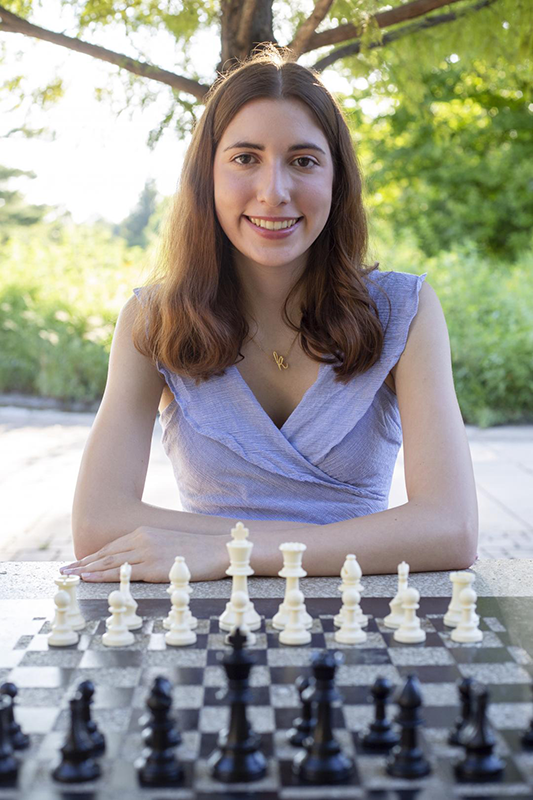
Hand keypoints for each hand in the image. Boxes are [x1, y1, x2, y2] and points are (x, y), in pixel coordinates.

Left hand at [60, 526, 227, 582]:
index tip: (78, 562)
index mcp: (145, 532)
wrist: (217, 550)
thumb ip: (151, 550)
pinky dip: (102, 576)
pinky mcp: (153, 566)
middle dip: (84, 562)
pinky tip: (88, 578)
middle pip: (106, 553)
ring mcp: (147, 552)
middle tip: (65, 569)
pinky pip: (121, 573)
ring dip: (87, 569)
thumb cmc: (196, 551)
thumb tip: (138, 562)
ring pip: (109, 562)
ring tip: (70, 575)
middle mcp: (142, 539)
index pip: (113, 546)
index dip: (93, 555)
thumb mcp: (168, 545)